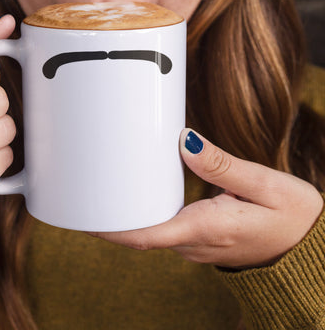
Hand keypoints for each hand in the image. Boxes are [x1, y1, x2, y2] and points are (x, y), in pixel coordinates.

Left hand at [90, 129, 323, 268]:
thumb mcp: (264, 184)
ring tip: (109, 188)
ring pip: (152, 232)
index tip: (85, 218)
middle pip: (142, 234)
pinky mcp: (201, 239)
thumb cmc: (291, 217)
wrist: (308, 246)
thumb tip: (186, 142)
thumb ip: (223, 166)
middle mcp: (194, 243)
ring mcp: (196, 245)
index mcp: (205, 229)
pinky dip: (148, 215)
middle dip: (113, 218)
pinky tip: (143, 196)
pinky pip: (166, 229)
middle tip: (89, 190)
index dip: (111, 230)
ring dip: (129, 215)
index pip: (145, 236)